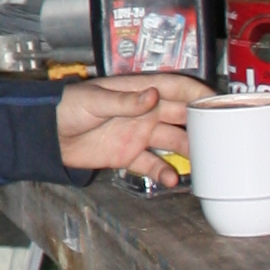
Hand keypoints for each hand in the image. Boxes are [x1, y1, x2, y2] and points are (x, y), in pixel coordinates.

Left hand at [55, 72, 211, 180]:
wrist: (46, 134)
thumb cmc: (67, 106)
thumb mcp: (95, 100)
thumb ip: (125, 101)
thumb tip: (154, 96)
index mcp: (138, 92)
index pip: (176, 89)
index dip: (198, 94)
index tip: (218, 103)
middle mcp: (144, 113)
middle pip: (181, 116)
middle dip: (202, 124)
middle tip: (222, 137)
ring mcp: (137, 134)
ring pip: (172, 141)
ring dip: (189, 151)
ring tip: (206, 162)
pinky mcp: (128, 155)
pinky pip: (152, 164)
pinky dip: (164, 172)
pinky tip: (173, 180)